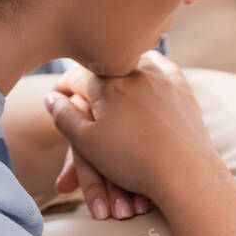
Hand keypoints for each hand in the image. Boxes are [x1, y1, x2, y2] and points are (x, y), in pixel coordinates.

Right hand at [44, 52, 221, 207]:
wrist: (185, 173)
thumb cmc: (132, 161)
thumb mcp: (86, 143)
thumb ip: (64, 117)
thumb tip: (51, 97)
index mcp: (104, 82)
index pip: (74, 78)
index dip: (62, 88)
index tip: (57, 96)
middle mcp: (131, 69)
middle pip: (102, 68)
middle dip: (88, 80)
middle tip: (79, 90)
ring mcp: (159, 75)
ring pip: (131, 62)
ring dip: (119, 71)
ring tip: (110, 79)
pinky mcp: (181, 86)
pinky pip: (162, 67)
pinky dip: (151, 68)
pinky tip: (147, 73)